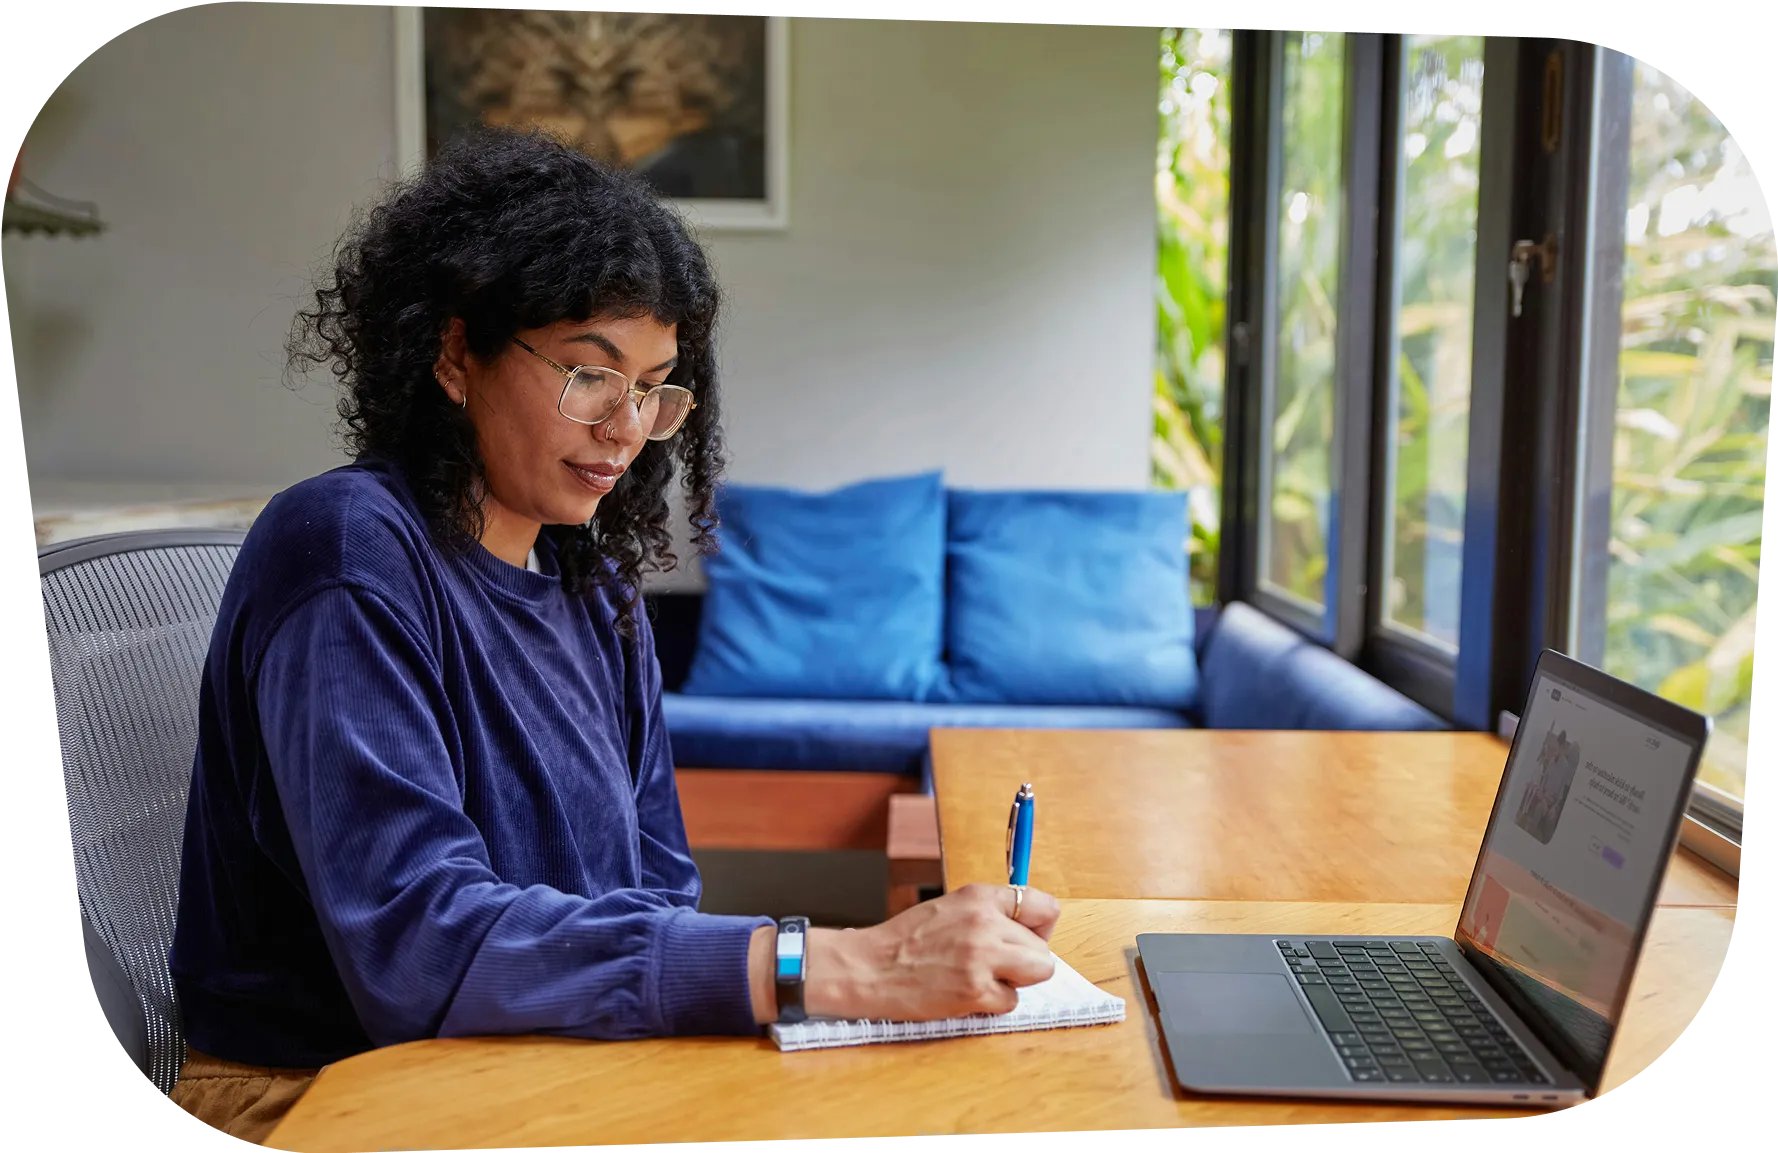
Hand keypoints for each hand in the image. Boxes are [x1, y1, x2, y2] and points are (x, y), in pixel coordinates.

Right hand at [807, 884, 1060, 1020]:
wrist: (868, 968)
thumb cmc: (906, 941)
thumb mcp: (950, 908)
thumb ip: (989, 914)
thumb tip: (1030, 931)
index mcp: (979, 897)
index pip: (1045, 907)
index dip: (1040, 929)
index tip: (1026, 938)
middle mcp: (985, 922)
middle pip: (1043, 949)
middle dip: (1025, 962)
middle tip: (995, 966)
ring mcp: (981, 957)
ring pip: (1038, 973)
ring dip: (1015, 982)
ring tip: (982, 978)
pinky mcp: (975, 990)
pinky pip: (1011, 1002)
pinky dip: (993, 1003)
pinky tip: (965, 993)